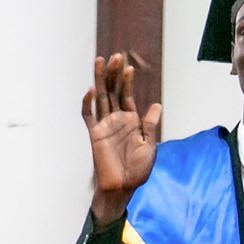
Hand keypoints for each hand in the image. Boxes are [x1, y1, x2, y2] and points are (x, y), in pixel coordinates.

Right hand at [83, 53, 162, 224]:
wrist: (123, 187)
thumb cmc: (137, 170)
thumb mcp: (150, 145)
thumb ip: (150, 125)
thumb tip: (156, 105)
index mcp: (130, 121)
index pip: (126, 95)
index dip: (127, 81)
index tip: (129, 66)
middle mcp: (116, 120)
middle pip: (112, 91)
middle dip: (114, 74)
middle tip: (116, 56)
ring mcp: (104, 126)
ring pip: (100, 98)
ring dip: (100, 80)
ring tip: (101, 62)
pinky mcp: (95, 135)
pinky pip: (88, 116)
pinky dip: (87, 104)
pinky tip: (90, 91)